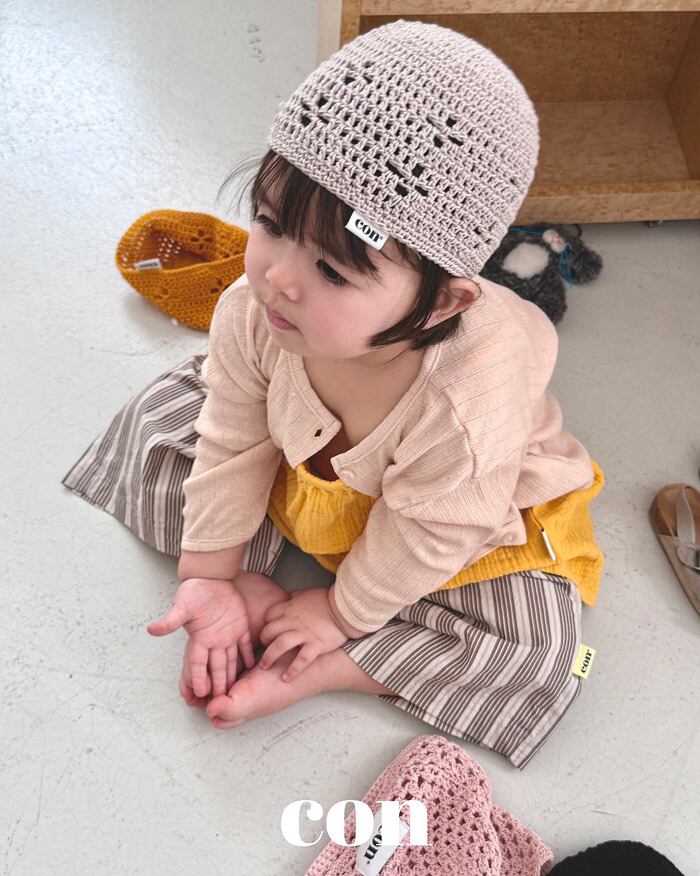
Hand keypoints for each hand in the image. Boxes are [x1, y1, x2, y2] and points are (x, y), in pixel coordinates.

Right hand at [146, 577, 254, 698]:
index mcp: (200, 637)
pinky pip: (244, 644)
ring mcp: (227, 633)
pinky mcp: (239, 625)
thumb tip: (151, 630)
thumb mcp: (182, 606)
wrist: (210, 576)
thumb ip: (170, 621)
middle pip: (216, 667)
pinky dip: (248, 654)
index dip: (199, 677)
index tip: (200, 692)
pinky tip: (251, 666)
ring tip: (234, 690)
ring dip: (232, 674)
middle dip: (218, 684)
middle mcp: (213, 639)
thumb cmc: (194, 589)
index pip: (199, 663)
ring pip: (231, 659)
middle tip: (221, 700)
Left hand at [258, 587, 347, 681]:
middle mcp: (293, 621)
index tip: (268, 631)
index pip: (268, 616)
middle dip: (263, 641)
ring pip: (280, 645)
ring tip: (265, 667)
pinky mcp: (316, 645)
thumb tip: (291, 597)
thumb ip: (296, 597)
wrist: (346, 608)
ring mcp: (304, 633)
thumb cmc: (327, 600)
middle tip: (265, 649)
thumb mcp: (307, 593)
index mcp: (289, 607)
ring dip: (269, 658)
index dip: (265, 624)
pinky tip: (287, 678)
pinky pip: (301, 660)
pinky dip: (293, 670)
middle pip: (268, 632)